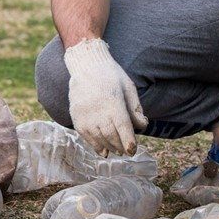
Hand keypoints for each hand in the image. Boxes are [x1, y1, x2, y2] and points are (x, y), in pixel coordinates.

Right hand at [63, 38, 145, 156]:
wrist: (86, 66)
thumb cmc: (111, 75)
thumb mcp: (128, 87)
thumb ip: (135, 108)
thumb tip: (142, 126)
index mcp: (113, 102)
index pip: (122, 127)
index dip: (128, 141)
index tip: (133, 150)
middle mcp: (97, 110)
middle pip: (111, 135)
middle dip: (120, 146)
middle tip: (127, 152)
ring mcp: (85, 114)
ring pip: (98, 138)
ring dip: (109, 147)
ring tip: (116, 151)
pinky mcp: (76, 116)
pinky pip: (86, 135)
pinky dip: (94, 145)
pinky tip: (102, 150)